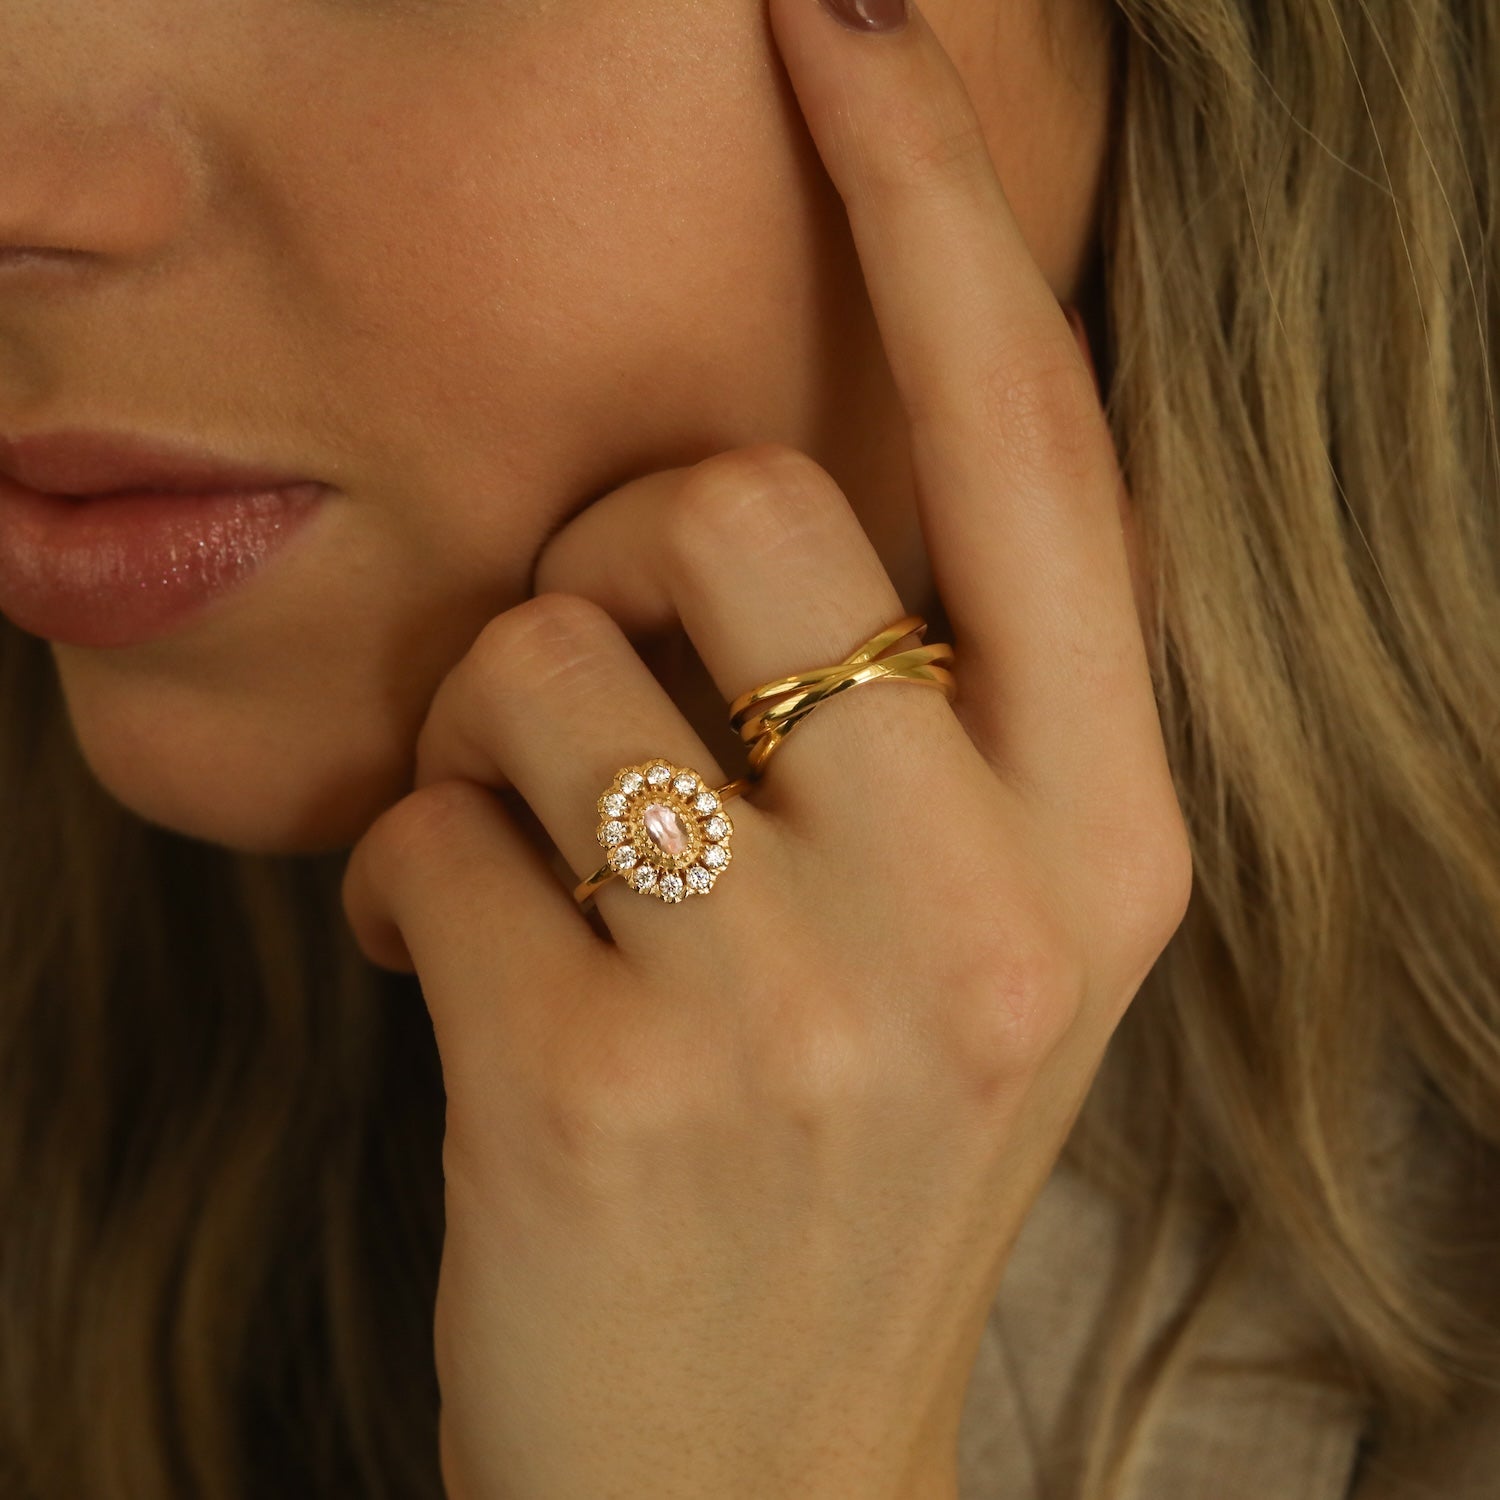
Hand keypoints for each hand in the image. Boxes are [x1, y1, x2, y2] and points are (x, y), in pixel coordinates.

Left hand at [341, 1, 1192, 1496]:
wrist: (754, 1472)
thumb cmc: (852, 1162)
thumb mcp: (979, 935)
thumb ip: (942, 708)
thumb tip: (774, 474)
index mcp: (1110, 837)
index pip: (1029, 442)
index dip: (928, 205)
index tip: (836, 25)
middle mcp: (988, 901)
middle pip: (735, 502)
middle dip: (619, 568)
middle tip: (609, 707)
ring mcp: (797, 1004)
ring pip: (546, 647)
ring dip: (494, 731)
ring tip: (538, 871)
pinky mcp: (594, 1087)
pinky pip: (423, 826)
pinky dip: (407, 881)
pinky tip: (466, 986)